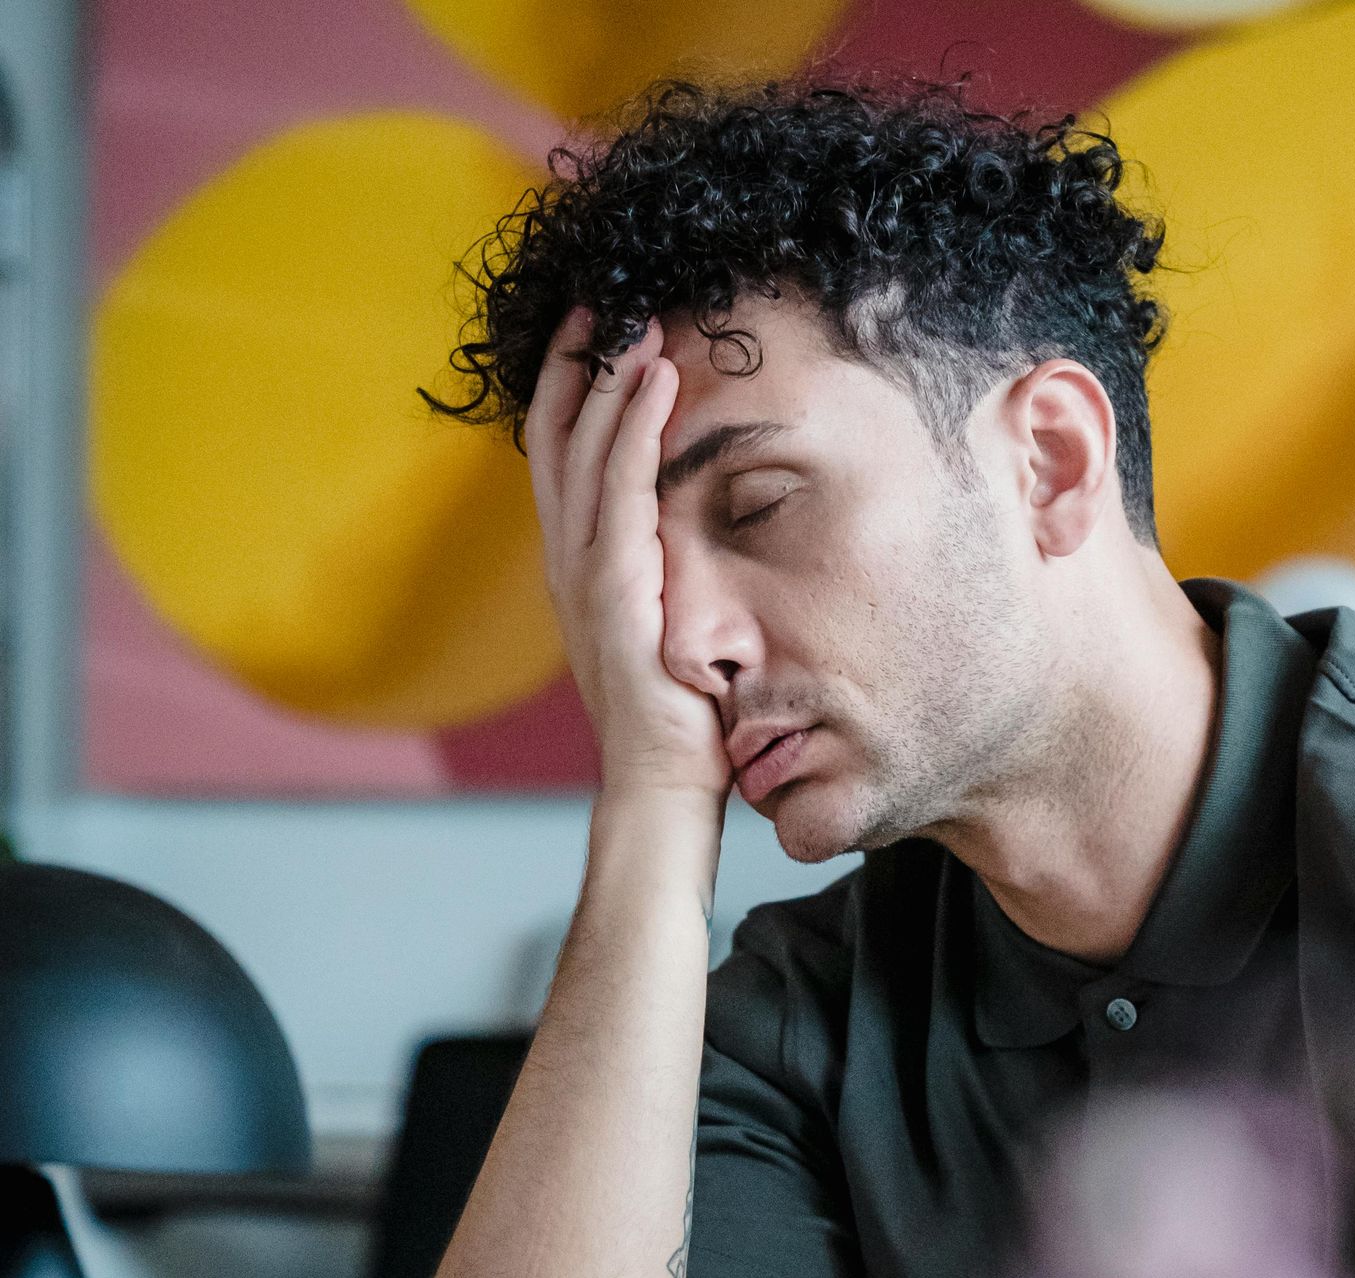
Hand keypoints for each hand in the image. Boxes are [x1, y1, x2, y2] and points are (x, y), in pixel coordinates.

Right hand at [525, 310, 729, 801]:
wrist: (661, 791)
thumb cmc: (675, 721)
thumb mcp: (663, 629)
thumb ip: (660, 577)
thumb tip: (684, 535)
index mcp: (577, 569)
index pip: (563, 461)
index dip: (571, 393)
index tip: (594, 334)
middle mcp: (568, 565)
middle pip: (558, 440)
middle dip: (574, 366)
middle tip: (599, 299)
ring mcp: (584, 579)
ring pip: (588, 454)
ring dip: (609, 380)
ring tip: (634, 320)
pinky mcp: (615, 595)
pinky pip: (624, 494)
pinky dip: (635, 431)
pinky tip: (656, 381)